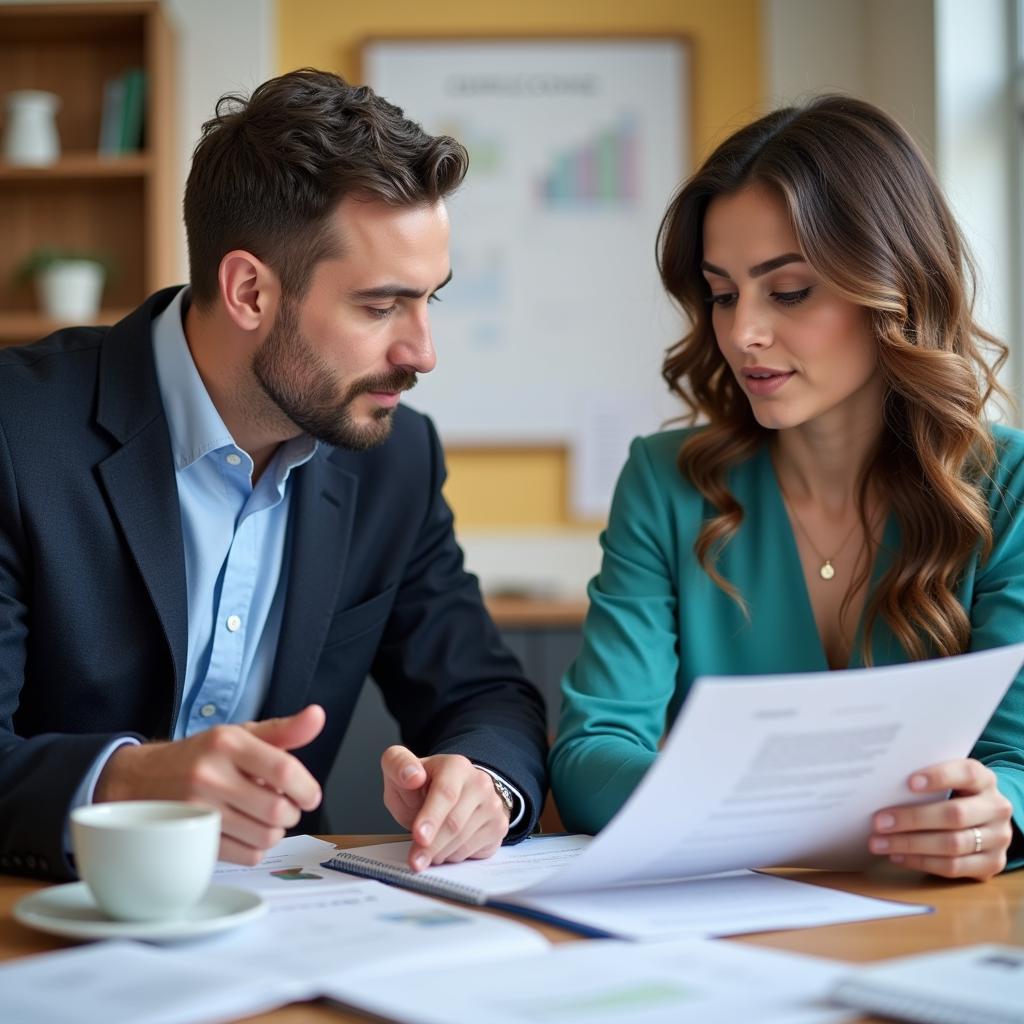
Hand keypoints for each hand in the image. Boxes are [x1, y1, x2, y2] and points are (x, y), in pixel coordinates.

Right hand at [95, 705, 325, 864]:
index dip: (306, 788)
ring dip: (275, 832)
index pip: (283, 770)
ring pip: (264, 836)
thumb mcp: (240, 735)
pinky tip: (246, 833)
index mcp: (227, 743)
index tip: (310, 796)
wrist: (140, 779)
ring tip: (264, 819)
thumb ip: (283, 731)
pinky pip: (246, 855)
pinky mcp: (191, 839)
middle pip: (276, 809)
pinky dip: (256, 848)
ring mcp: (197, 810)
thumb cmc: (201, 756)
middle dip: (290, 813)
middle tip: (284, 807)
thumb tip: (317, 716)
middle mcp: (209, 774)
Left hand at [380, 746, 510, 870]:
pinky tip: (444, 848)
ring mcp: (493, 804)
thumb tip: (413, 776)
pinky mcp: (499, 825)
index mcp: (455, 765)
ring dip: (440, 853)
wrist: (449, 795)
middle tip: (415, 861)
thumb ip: (398, 766)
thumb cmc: (422, 786)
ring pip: (464, 840)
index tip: (419, 836)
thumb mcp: (399, 771)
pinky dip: (453, 856)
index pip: (446, 793)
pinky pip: (474, 850)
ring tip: (426, 850)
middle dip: (431, 846)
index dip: (431, 817)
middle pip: (455, 823)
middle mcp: (479, 782)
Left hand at [869, 758, 1013, 879]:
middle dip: (912, 819)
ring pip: (952, 845)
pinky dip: (921, 862)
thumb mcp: (947, 781)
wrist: (985, 821)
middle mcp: (997, 808)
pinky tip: (897, 856)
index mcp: (985, 780)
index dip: (939, 776)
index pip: (967, 773)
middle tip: (878, 822)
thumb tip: (880, 786)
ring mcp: (999, 838)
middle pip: (955, 815)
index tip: (909, 783)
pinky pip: (954, 867)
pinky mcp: (993, 864)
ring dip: (910, 845)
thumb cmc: (952, 794)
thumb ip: (924, 781)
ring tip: (879, 843)